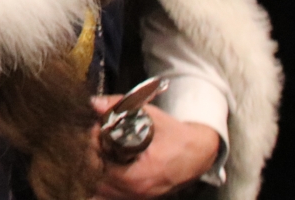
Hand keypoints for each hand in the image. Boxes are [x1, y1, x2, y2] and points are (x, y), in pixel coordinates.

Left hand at [89, 98, 220, 199]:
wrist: (199, 152)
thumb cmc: (176, 135)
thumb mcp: (149, 116)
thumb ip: (120, 107)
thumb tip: (95, 103)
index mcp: (141, 174)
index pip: (102, 167)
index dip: (94, 147)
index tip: (97, 130)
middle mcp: (141, 190)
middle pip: (100, 181)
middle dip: (94, 158)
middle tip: (98, 139)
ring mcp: (142, 196)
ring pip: (106, 192)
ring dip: (99, 172)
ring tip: (103, 151)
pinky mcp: (144, 197)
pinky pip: (117, 196)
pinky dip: (108, 183)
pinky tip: (108, 167)